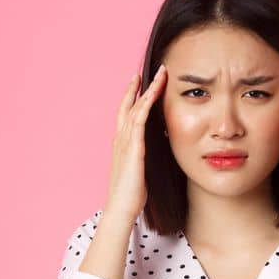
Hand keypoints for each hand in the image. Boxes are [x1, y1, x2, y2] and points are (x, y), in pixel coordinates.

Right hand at [106, 63, 166, 220]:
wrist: (122, 208)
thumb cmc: (132, 194)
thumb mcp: (141, 169)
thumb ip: (145, 156)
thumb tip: (156, 150)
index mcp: (123, 143)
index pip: (128, 114)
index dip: (134, 97)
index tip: (142, 83)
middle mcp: (121, 139)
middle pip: (129, 105)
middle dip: (138, 87)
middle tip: (147, 70)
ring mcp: (125, 142)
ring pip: (135, 108)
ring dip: (146, 90)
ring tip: (157, 75)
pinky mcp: (133, 149)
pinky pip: (139, 121)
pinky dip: (145, 105)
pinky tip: (153, 94)